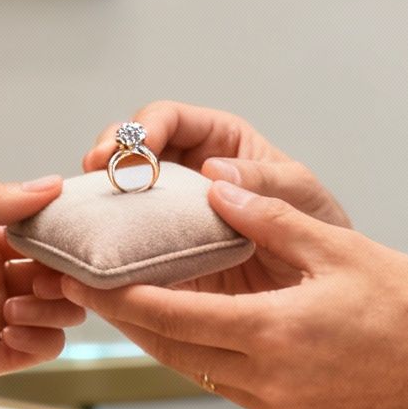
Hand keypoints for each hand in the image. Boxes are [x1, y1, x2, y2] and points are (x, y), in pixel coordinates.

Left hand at [0, 177, 84, 392]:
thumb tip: (50, 182)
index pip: (46, 233)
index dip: (68, 236)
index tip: (78, 238)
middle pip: (61, 277)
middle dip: (68, 277)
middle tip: (53, 280)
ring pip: (57, 316)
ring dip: (52, 310)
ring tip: (12, 308)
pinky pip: (34, 351)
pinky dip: (38, 342)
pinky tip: (10, 332)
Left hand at [61, 180, 407, 408]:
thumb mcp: (339, 248)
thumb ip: (270, 217)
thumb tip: (213, 184)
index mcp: (272, 333)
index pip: (169, 317)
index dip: (116, 298)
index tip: (79, 277)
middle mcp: (264, 378)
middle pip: (169, 347)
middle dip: (123, 318)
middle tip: (81, 287)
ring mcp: (276, 403)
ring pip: (194, 366)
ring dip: (158, 336)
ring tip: (122, 302)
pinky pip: (226, 380)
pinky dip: (199, 351)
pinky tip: (188, 324)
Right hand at [83, 101, 350, 294]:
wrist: (320, 290)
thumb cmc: (318, 229)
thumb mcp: (303, 196)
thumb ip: (265, 182)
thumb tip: (216, 171)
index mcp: (219, 142)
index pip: (170, 118)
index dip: (147, 126)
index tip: (140, 147)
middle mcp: (186, 171)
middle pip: (130, 148)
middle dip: (109, 152)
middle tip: (98, 169)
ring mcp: (169, 212)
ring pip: (119, 193)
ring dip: (99, 194)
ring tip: (87, 205)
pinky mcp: (160, 254)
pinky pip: (126, 242)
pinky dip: (106, 241)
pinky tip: (97, 245)